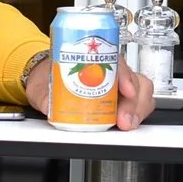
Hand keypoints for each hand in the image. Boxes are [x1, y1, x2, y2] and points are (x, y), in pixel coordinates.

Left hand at [26, 57, 155, 130]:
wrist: (46, 82)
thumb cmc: (48, 76)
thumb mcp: (41, 84)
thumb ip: (44, 95)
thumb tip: (49, 104)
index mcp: (93, 57)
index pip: (117, 61)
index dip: (124, 75)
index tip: (125, 90)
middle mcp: (110, 69)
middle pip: (134, 79)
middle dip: (134, 101)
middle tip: (123, 119)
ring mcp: (118, 84)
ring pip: (141, 92)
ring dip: (138, 109)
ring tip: (126, 123)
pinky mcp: (120, 99)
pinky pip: (137, 104)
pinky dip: (136, 114)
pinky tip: (128, 123)